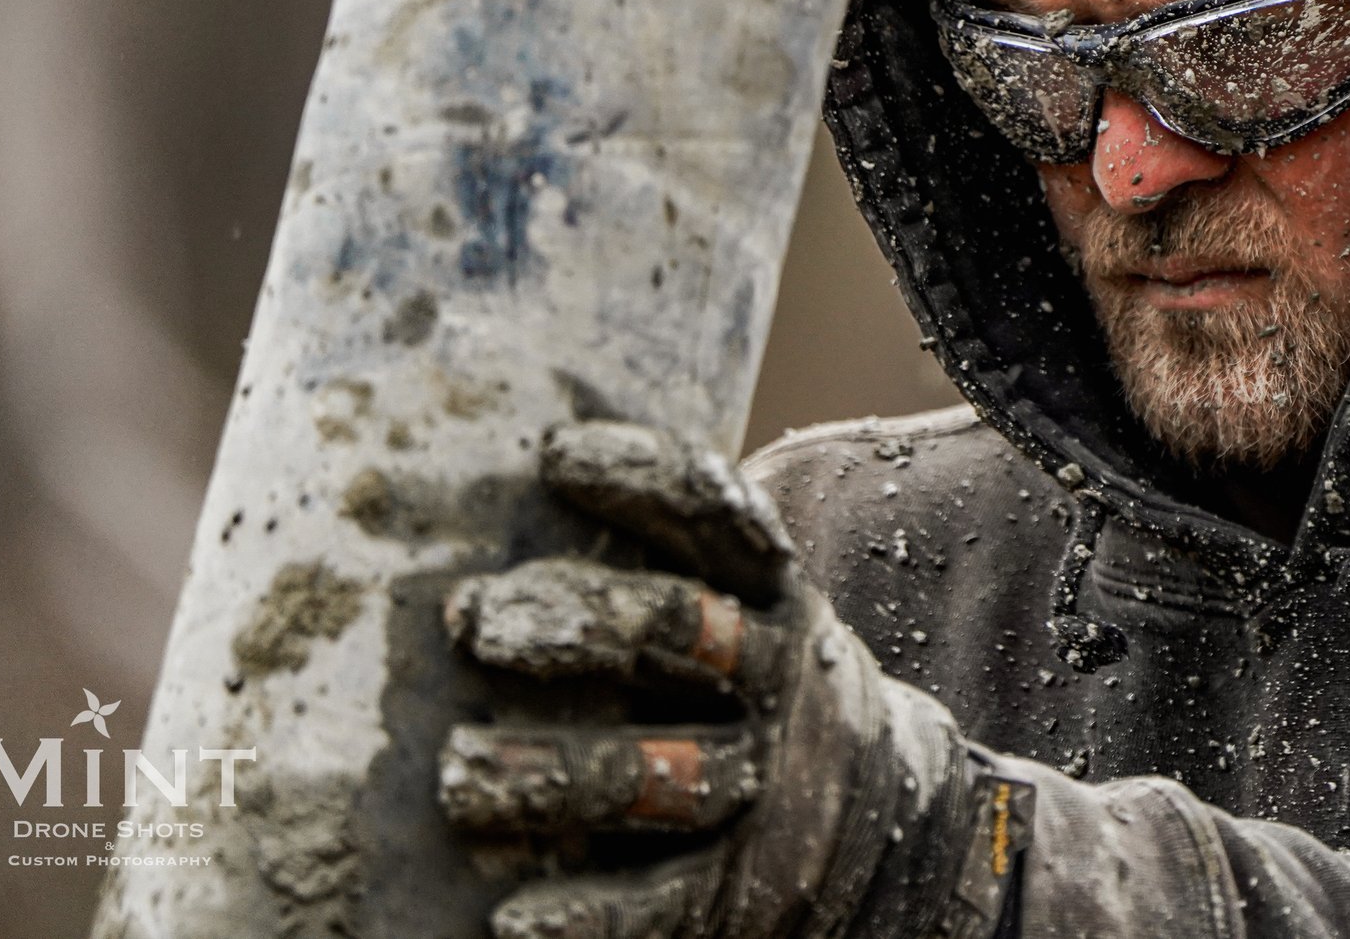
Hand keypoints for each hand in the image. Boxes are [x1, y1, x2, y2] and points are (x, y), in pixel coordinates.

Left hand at [439, 421, 1028, 938]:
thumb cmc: (757, 688)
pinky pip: (664, 901)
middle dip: (579, 620)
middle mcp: (777, 675)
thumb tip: (493, 517)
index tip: (553, 457)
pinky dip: (588, 912)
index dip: (641, 477)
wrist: (890, 818)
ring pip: (663, 772)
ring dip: (555, 771)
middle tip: (481, 622)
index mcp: (770, 594)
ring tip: (459, 774)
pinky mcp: (745, 885)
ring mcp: (765, 782)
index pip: (715, 515)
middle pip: (682, 630)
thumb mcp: (747, 611)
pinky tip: (512, 918)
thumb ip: (660, 568)